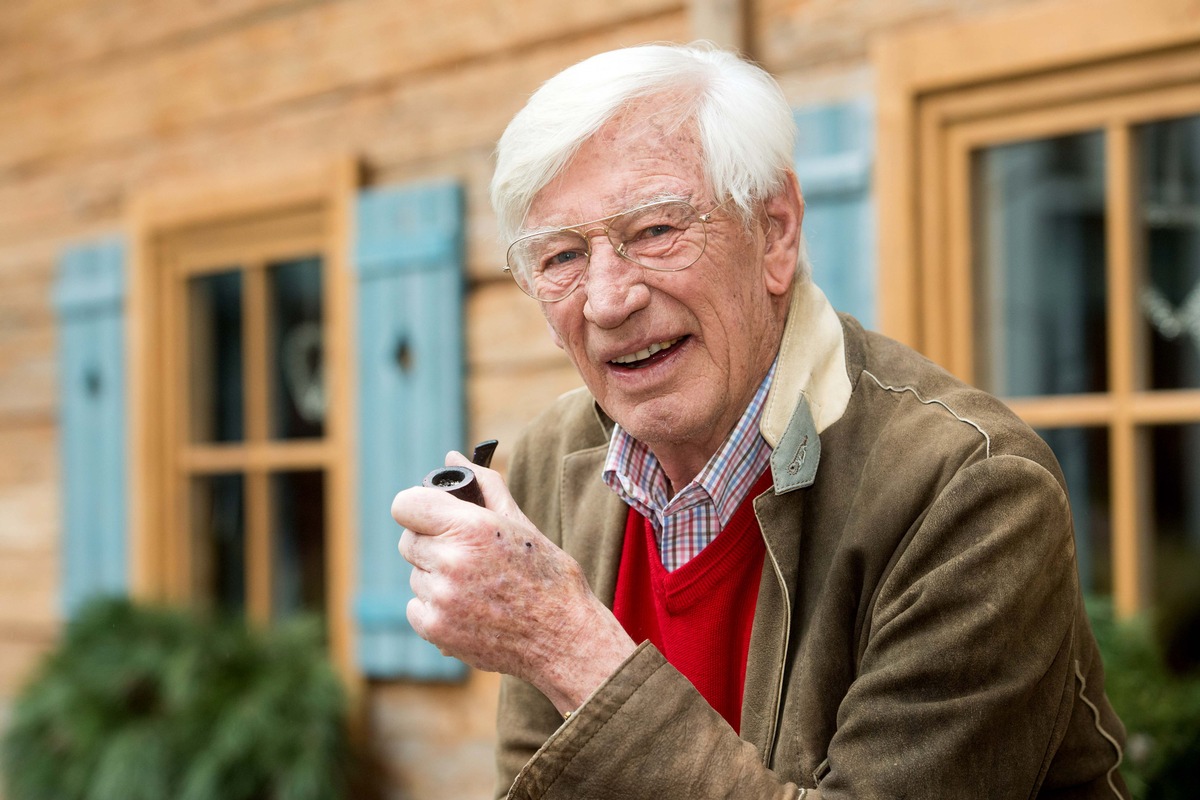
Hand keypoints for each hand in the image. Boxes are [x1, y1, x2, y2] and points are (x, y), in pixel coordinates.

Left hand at [392, 451, 635, 712]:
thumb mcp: (519, 523)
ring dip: (436, 578)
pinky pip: (415, 608)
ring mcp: (440, 598)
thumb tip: (453, 456)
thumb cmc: (547, 576)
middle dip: (432, 543)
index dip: (418, 507)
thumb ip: (483, 485)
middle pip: (409, 541)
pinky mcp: (435, 629)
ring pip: (416, 575)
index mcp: (471, 526)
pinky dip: (435, 609)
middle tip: (467, 555)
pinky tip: (470, 609)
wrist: (564, 637)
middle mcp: (451, 560)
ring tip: (477, 587)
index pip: (405, 504)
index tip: (432, 516)